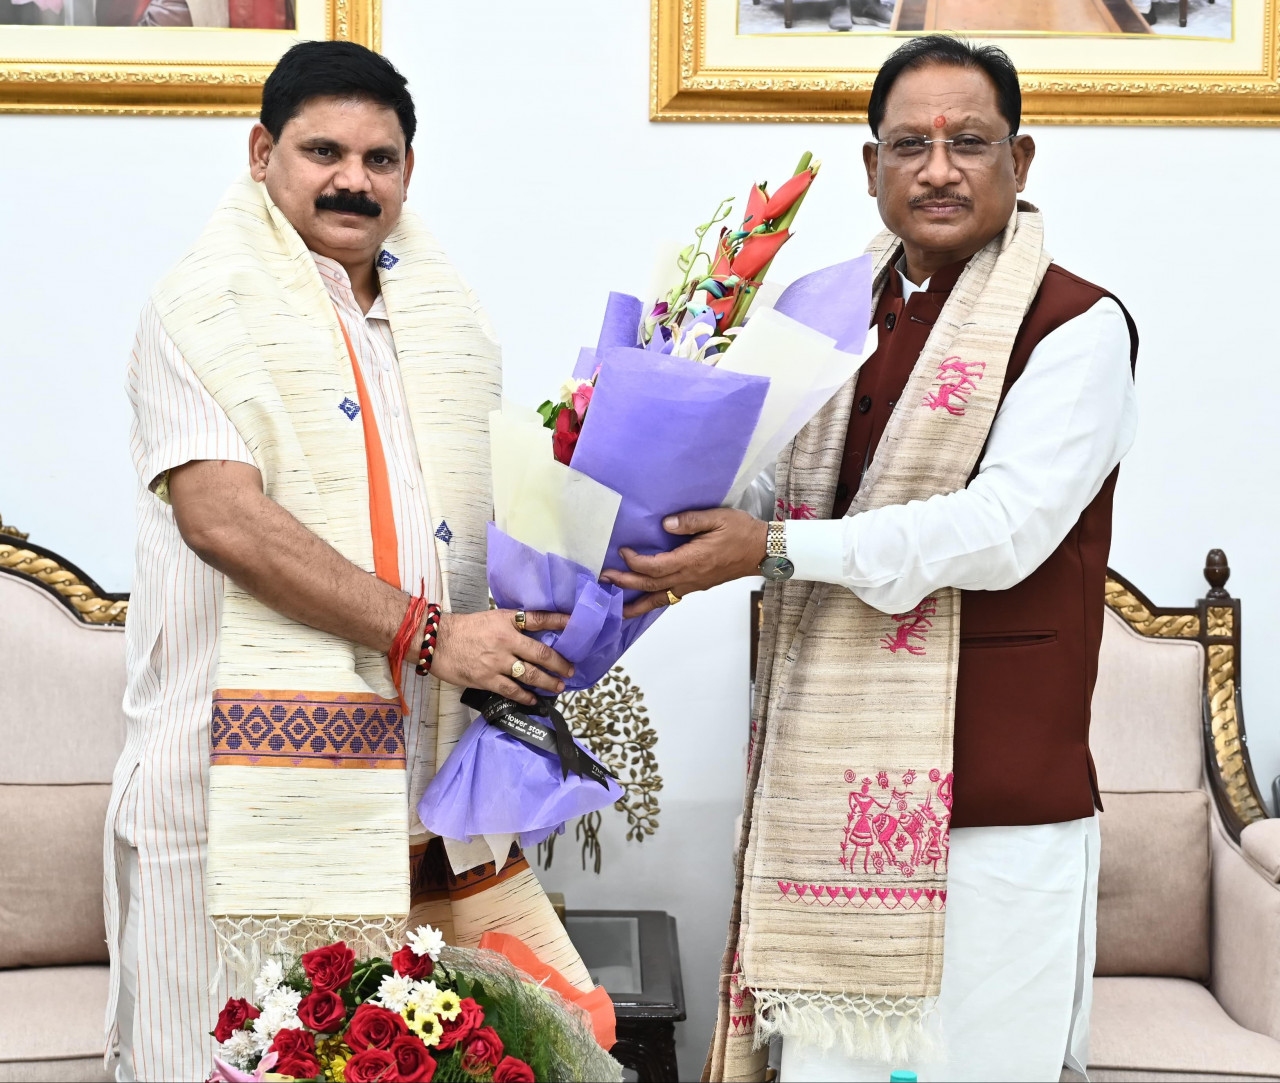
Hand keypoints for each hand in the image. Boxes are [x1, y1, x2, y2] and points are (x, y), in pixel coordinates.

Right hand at [431, 609, 573, 706]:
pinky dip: (526, 697)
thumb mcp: (491, 618)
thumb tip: (533, 634)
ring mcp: (497, 662)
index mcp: (507, 621)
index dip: (559, 621)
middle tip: (570, 670)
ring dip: (548, 682)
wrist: (436, 641)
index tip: (574, 624)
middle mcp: (506, 640)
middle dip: (559, 663)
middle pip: (541, 653)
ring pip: (531, 675)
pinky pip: (512, 690)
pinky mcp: (487, 679)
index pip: (539, 619)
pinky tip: (534, 700)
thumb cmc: (464, 628)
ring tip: (558, 686)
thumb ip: (511, 626)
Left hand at [601, 508, 768, 617]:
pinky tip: (644, 603)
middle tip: (604, 579)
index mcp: (692, 560)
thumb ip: (691, 521)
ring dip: (636, 603)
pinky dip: (654, 603)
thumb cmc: (742, 532)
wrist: (763, 551)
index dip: (635, 562)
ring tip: (616, 608)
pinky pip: (670, 598)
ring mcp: (693, 585)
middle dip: (626, 583)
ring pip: (659, 599)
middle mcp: (689, 577)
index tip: (623, 551)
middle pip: (651, 586)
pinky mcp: (697, 586)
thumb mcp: (718, 518)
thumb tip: (666, 525)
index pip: (655, 567)